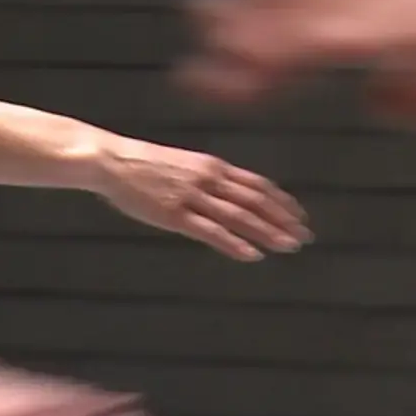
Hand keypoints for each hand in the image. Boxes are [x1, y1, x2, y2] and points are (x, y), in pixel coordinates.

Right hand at [89, 137, 308, 260]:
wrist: (111, 160)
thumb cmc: (143, 164)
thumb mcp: (183, 164)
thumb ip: (207, 178)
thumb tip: (230, 195)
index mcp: (212, 166)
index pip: (258, 184)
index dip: (282, 202)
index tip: (300, 217)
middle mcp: (208, 179)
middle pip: (256, 201)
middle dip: (283, 220)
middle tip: (304, 237)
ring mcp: (191, 196)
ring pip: (239, 216)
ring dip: (268, 232)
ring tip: (288, 246)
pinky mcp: (174, 214)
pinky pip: (211, 231)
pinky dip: (235, 244)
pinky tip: (253, 255)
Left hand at [179, 0, 415, 104]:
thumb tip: (383, 103)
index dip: (275, 2)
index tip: (219, 18)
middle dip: (257, 6)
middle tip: (194, 21)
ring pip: (345, 6)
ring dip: (280, 26)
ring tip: (222, 45)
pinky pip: (398, 28)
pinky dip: (344, 35)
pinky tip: (304, 49)